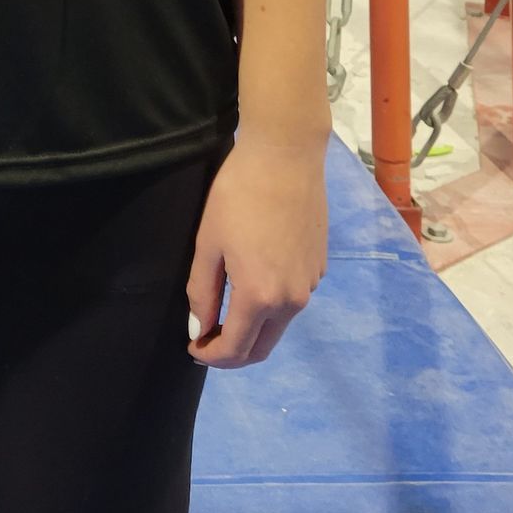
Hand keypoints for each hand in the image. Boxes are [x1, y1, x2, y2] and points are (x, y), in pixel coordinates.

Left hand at [185, 134, 327, 369]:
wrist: (286, 156)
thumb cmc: (238, 195)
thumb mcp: (209, 244)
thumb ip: (203, 293)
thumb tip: (199, 330)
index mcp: (260, 298)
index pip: (235, 349)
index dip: (210, 356)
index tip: (193, 348)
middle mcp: (292, 301)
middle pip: (262, 348)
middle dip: (233, 353)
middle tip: (208, 339)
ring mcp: (310, 285)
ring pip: (279, 325)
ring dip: (253, 328)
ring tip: (227, 310)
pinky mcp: (319, 267)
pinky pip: (293, 299)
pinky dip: (271, 304)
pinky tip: (254, 279)